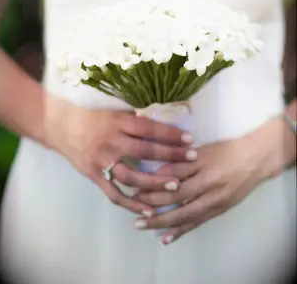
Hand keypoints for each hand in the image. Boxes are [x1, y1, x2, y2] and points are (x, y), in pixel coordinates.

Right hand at [53, 105, 195, 216]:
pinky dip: (131, 204)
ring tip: (175, 186)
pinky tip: (149, 210)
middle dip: (171, 156)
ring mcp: (103, 161)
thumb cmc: (92, 117)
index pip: (149, 129)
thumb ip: (134, 118)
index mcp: (118, 123)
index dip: (170, 134)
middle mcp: (112, 142)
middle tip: (192, 159)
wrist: (61, 127)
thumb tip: (160, 120)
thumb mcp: (114, 112)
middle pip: (145, 151)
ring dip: (154, 183)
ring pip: (132, 176)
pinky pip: (114, 193)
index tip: (189, 139)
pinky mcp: (95, 176)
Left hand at [134, 119, 281, 242]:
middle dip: (152, 205)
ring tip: (143, 225)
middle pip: (175, 199)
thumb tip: (156, 173)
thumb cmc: (226, 151)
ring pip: (184, 215)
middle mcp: (208, 186)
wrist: (254, 160)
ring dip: (162, 222)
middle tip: (133, 208)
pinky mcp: (218, 211)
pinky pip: (197, 223)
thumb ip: (180, 162)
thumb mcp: (202, 150)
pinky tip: (166, 238)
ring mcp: (214, 201)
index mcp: (202, 167)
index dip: (152, 186)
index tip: (134, 190)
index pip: (172, 178)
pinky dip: (181, 231)